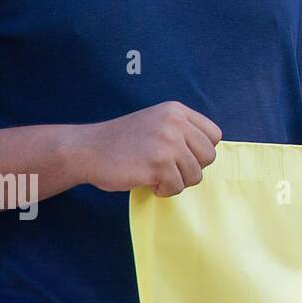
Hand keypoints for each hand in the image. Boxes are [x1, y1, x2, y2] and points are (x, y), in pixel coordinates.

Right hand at [68, 101, 221, 196]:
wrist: (87, 149)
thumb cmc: (123, 142)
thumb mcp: (157, 122)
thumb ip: (182, 131)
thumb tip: (208, 154)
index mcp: (177, 111)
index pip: (214, 135)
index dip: (201, 151)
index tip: (183, 156)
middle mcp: (175, 123)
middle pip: (208, 156)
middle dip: (192, 169)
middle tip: (169, 170)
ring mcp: (167, 143)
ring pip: (195, 175)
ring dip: (177, 182)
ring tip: (157, 176)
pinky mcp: (158, 165)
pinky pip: (177, 187)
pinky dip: (164, 191)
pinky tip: (149, 182)